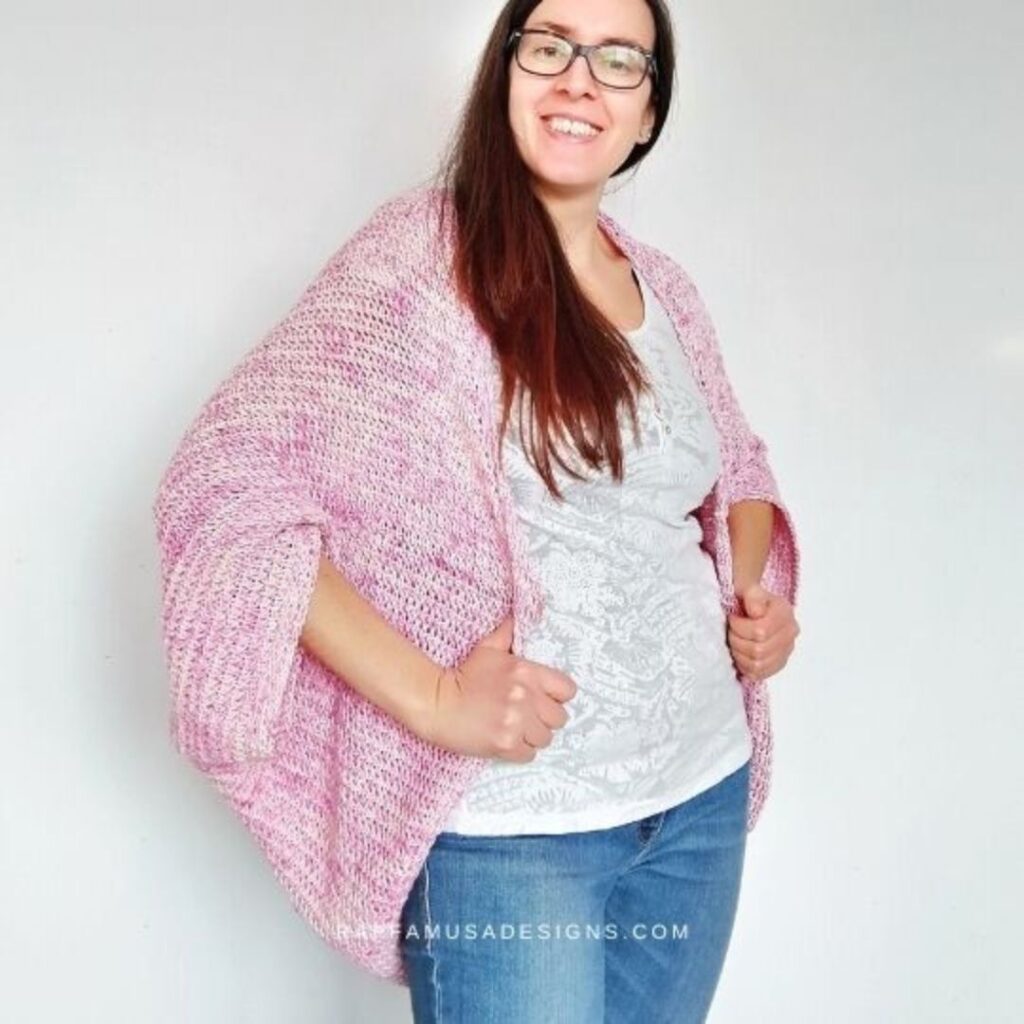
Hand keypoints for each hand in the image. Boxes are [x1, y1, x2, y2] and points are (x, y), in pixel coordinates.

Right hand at [422, 615, 576, 762]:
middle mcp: (526, 696)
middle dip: (545, 719)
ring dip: (533, 736)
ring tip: (515, 728)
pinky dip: (520, 751)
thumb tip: (515, 618)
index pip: (567, 690)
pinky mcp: (506, 743)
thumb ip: (506, 634)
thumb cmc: (461, 676)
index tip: (545, 699)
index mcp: (526, 672)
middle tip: (528, 717)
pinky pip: (530, 755)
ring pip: (545, 738)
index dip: (558, 696)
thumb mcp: (486, 649)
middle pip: (559, 718)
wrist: (436, 702)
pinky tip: (506, 740)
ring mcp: (516, 722)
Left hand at [727, 583, 799, 683]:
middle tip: (731, 631)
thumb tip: (757, 611)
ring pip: (757, 665)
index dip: (739, 627)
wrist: (754, 606)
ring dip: (739, 654)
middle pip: (758, 651)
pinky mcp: (778, 664)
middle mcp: (790, 634)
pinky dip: (744, 666)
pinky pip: (759, 674)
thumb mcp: (748, 589)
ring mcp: (786, 651)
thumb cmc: (749, 598)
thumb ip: (753, 596)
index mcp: (784, 614)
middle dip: (737, 641)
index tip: (733, 618)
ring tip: (735, 641)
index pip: (760, 632)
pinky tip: (740, 653)